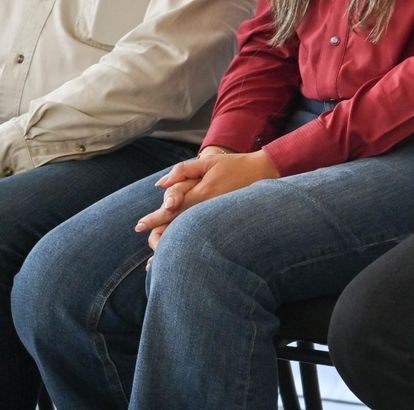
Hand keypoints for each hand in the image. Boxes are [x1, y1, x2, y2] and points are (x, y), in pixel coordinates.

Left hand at [135, 150, 279, 253]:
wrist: (265, 173)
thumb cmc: (235, 165)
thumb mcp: (209, 162)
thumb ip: (183, 170)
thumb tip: (159, 184)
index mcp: (201, 194)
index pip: (171, 209)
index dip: (154, 219)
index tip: (139, 226)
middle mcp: (206, 209)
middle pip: (177, 226)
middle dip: (160, 237)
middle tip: (149, 245)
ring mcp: (216, 216)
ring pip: (189, 233)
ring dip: (173, 244)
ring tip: (157, 261)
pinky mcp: (223, 221)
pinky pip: (203, 234)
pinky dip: (190, 244)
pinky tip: (184, 256)